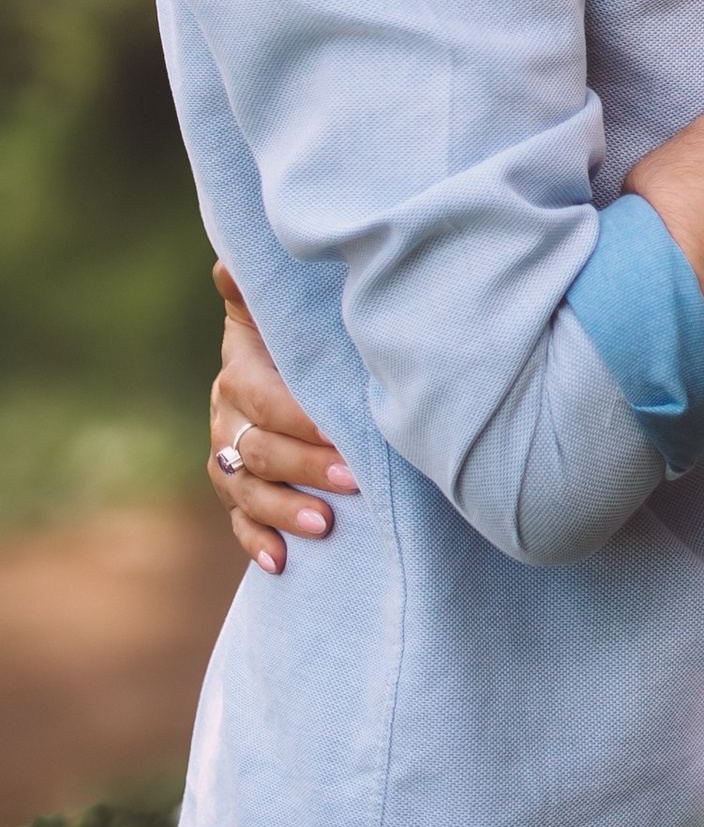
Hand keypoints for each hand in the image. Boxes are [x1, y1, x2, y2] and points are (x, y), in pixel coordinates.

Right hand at [207, 264, 358, 573]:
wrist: (285, 368)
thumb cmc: (295, 337)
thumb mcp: (278, 313)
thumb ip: (258, 294)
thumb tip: (227, 263)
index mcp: (241, 376)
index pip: (268, 402)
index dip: (302, 421)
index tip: (342, 435)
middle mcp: (228, 420)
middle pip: (260, 450)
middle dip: (306, 467)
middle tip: (353, 481)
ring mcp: (229, 459)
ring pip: (247, 490)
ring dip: (283, 510)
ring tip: (324, 525)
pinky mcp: (236, 492)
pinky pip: (239, 522)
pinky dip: (257, 543)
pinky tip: (280, 564)